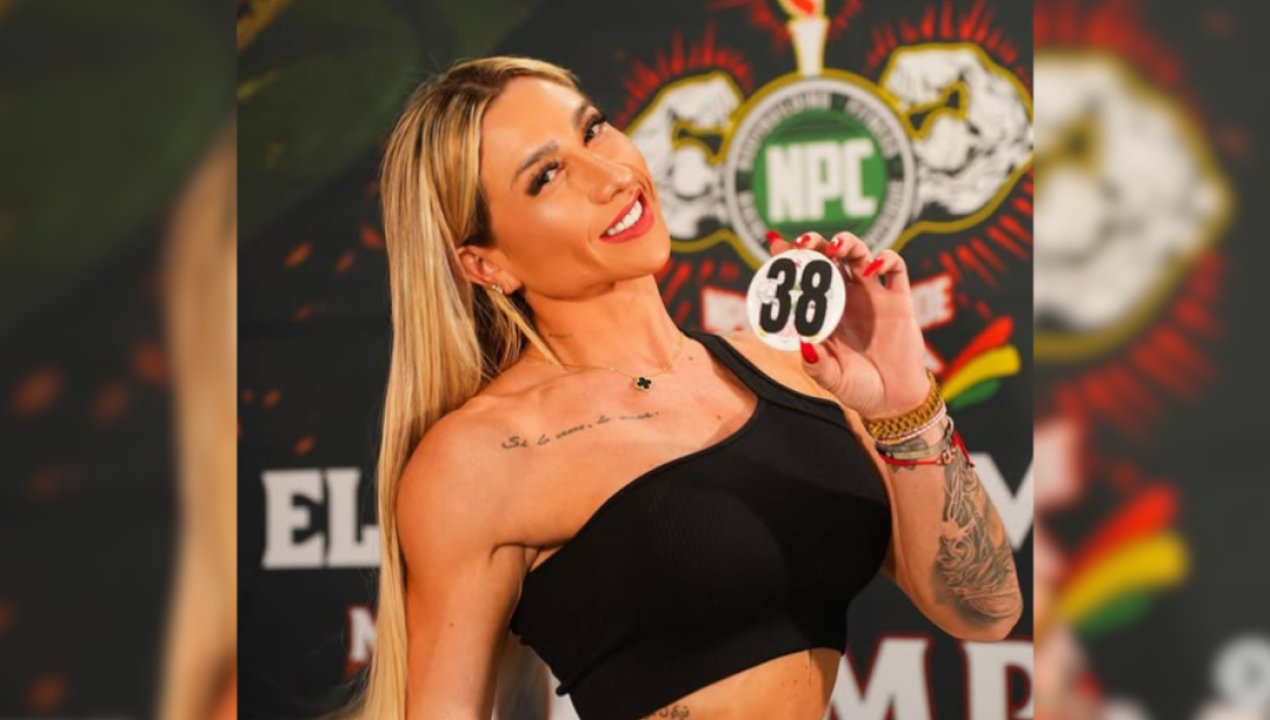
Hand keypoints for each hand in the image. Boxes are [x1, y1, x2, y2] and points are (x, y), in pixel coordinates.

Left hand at [767, 230, 929, 417]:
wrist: (894, 400)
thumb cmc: (858, 388)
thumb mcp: (833, 379)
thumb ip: (817, 365)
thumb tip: (803, 343)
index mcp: (824, 311)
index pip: (803, 277)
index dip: (789, 258)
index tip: (775, 245)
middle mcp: (846, 297)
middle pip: (828, 257)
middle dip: (815, 243)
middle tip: (803, 243)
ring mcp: (872, 295)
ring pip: (859, 254)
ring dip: (846, 243)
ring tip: (835, 247)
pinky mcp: (899, 299)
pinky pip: (896, 267)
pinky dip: (885, 259)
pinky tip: (872, 269)